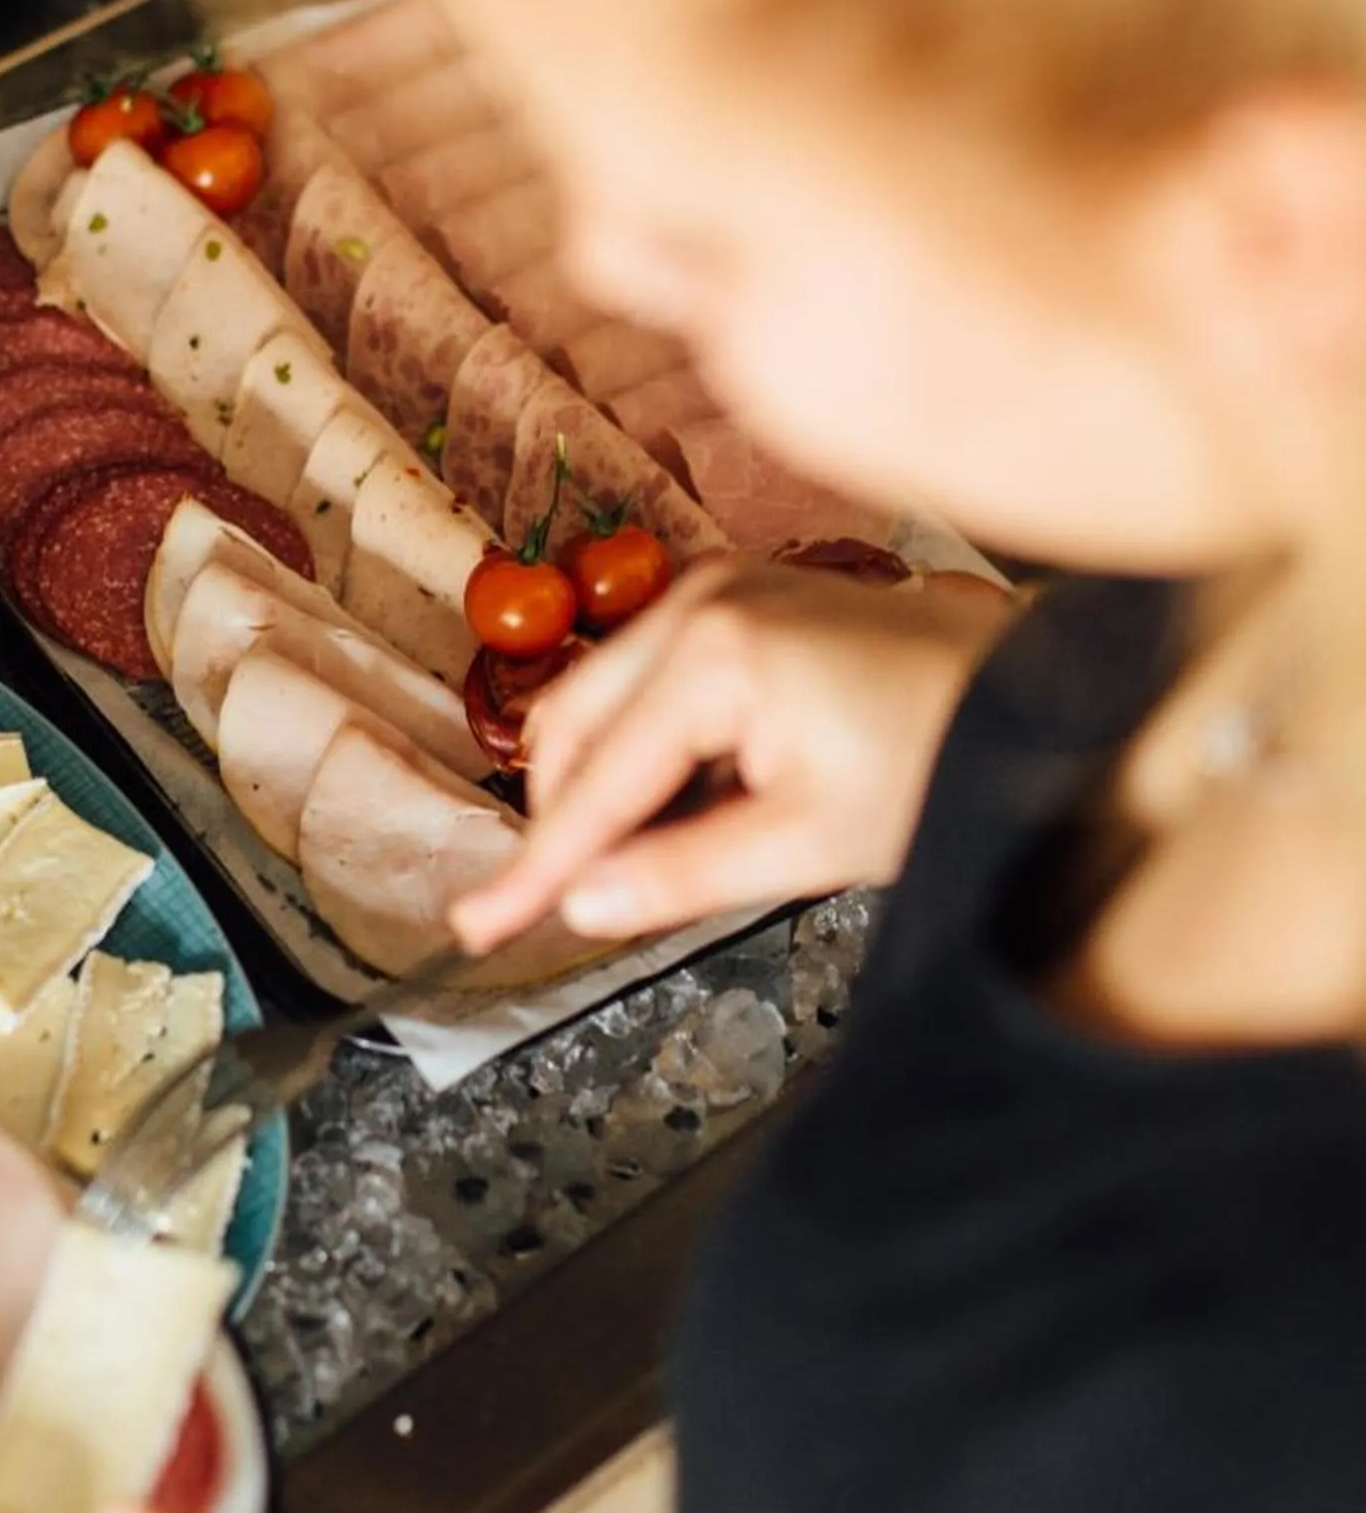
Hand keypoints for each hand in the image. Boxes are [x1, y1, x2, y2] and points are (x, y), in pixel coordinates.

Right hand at [455, 563, 1013, 952]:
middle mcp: (698, 600)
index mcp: (713, 654)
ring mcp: (716, 587)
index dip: (536, 867)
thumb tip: (583, 905)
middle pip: (572, 726)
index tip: (478, 925)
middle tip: (562, 903)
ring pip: (601, 699)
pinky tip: (691, 800)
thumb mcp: (812, 843)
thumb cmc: (942, 758)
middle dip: (563, 817)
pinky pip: (647, 678)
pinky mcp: (737, 597)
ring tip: (649, 855)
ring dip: (602, 781)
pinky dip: (645, 745)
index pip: (595, 783)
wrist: (1034, 691)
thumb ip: (686, 875)